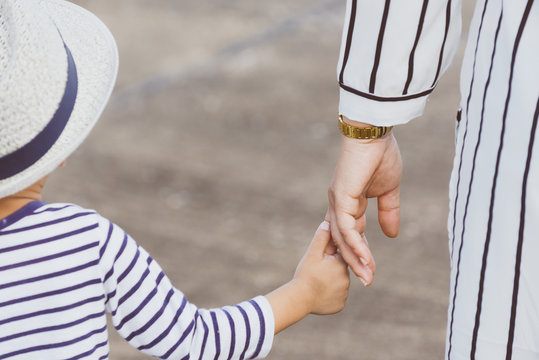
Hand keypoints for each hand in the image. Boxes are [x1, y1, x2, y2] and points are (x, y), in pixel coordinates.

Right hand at [266, 221, 349, 332]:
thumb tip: (328, 223)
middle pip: (339, 270)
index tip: (320, 260)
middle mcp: (346, 279)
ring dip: (330, 282)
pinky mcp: (340, 305)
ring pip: (338, 284)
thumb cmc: (305, 275)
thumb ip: (321, 238)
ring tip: (317, 283)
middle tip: (316, 273)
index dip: (328, 256)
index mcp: (341, 264)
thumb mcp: (312, 254)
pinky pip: (336, 297)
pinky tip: (319, 294)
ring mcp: (344, 294)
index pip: (339, 255)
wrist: (299, 300)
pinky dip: (329, 295)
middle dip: (330, 270)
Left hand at [328, 119, 401, 284]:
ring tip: (367, 276)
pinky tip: (365, 258)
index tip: (370, 268)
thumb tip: (392, 234)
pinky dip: (355, 244)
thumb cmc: (380, 156)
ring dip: (356, 258)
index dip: (360, 250)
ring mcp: (337, 202)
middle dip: (355, 261)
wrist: (374, 133)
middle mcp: (339, 205)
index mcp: (349, 203)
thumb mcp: (388, 190)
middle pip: (343, 240)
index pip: (351, 233)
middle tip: (367, 281)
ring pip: (343, 238)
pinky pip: (346, 227)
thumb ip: (388, 211)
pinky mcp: (341, 197)